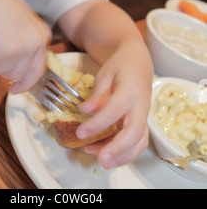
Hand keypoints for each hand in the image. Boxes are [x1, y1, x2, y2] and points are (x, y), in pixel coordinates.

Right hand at [0, 0, 51, 92]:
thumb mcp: (20, 26)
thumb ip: (23, 48)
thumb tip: (18, 76)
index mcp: (42, 36)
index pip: (37, 70)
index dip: (25, 83)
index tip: (15, 90)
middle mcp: (35, 43)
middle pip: (14, 75)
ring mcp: (19, 47)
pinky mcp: (1, 49)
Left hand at [75, 51, 151, 168]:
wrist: (138, 63)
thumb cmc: (121, 67)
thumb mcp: (105, 73)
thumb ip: (97, 94)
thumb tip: (85, 110)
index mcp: (130, 89)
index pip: (114, 110)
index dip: (97, 124)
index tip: (80, 132)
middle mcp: (141, 105)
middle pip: (135, 132)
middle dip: (118, 148)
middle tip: (100, 158)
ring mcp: (143, 116)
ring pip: (140, 141)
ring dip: (122, 156)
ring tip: (102, 161)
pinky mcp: (141, 123)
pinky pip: (137, 142)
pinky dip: (124, 154)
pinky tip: (107, 155)